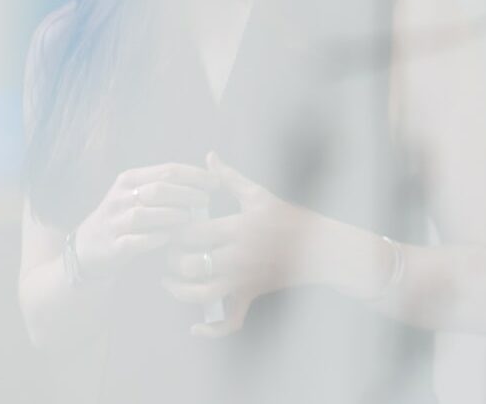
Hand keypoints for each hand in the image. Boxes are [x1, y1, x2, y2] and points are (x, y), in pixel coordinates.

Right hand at [73, 163, 216, 279]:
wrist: (87, 247)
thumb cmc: (125, 218)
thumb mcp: (139, 194)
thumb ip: (167, 184)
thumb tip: (211, 173)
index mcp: (130, 179)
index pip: (167, 170)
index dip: (195, 175)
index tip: (216, 182)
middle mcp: (120, 197)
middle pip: (158, 190)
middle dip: (186, 194)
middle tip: (206, 201)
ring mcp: (114, 222)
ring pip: (144, 214)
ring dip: (171, 215)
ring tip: (190, 218)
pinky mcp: (112, 246)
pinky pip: (133, 241)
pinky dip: (153, 239)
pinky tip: (169, 238)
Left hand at [164, 152, 323, 336]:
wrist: (319, 247)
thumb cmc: (287, 217)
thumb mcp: (258, 195)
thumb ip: (229, 177)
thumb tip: (209, 157)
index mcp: (238, 228)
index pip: (192, 233)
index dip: (173, 231)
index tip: (169, 226)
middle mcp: (238, 256)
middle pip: (190, 264)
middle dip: (171, 261)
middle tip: (166, 252)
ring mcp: (244, 279)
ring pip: (201, 294)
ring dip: (179, 291)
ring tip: (169, 281)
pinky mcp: (250, 295)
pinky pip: (230, 321)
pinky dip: (211, 329)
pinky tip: (195, 326)